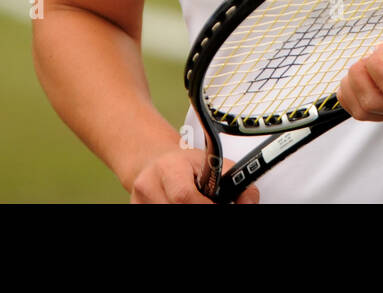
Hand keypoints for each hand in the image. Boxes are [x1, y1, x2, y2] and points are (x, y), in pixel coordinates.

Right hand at [130, 147, 260, 203]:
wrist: (154, 163)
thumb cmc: (185, 165)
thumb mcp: (212, 163)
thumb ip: (234, 181)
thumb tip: (248, 202)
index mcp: (170, 167)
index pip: (184, 195)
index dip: (204, 206)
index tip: (219, 206)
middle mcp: (149, 183)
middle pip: (175, 210)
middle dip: (199, 211)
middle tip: (210, 205)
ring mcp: (139, 200)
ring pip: (168, 215)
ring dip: (185, 213)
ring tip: (195, 201)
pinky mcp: (134, 208)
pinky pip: (157, 219)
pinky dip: (175, 213)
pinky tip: (180, 205)